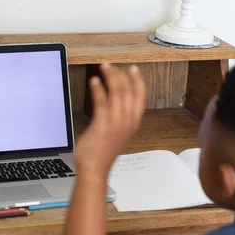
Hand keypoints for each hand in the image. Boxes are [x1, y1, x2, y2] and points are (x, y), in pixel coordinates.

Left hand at [75, 63, 146, 177]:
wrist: (94, 169)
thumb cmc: (102, 152)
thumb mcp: (117, 132)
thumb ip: (119, 118)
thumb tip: (112, 101)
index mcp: (133, 122)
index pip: (140, 96)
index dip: (138, 80)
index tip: (132, 69)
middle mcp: (127, 121)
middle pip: (128, 90)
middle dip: (120, 74)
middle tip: (110, 65)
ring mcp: (116, 123)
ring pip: (117, 93)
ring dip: (110, 77)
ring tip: (103, 67)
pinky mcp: (102, 125)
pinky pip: (102, 102)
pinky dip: (98, 89)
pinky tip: (94, 81)